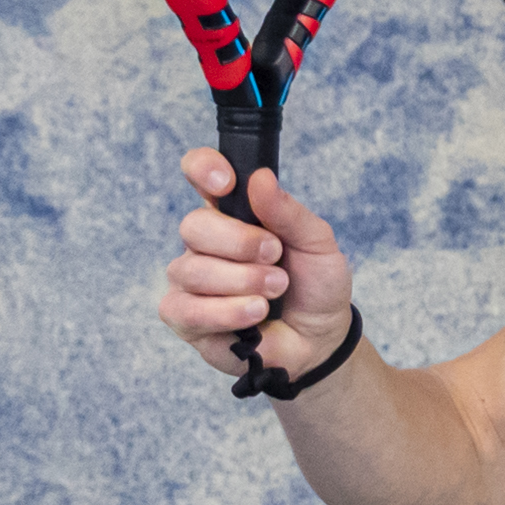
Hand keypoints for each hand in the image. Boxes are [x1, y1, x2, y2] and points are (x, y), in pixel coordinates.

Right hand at [159, 152, 358, 382]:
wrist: (320, 336)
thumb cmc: (314, 284)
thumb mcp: (317, 243)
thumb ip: (288, 212)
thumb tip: (260, 178)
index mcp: (233, 212)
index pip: (200, 173)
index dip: (203, 168)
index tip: (225, 181)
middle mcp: (204, 242)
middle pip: (193, 225)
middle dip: (240, 243)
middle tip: (275, 256)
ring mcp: (190, 280)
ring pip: (192, 270)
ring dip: (243, 282)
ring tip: (275, 290)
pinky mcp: (184, 318)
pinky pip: (187, 310)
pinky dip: (227, 312)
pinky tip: (255, 314)